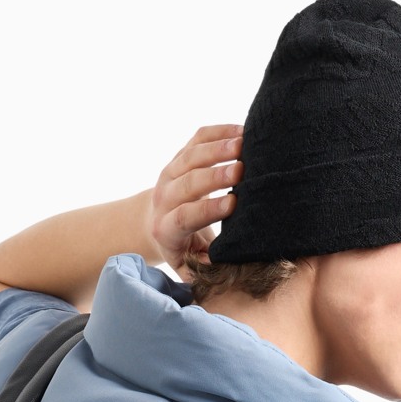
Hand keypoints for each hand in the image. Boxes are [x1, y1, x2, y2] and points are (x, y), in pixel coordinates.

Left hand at [144, 124, 244, 278]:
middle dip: (215, 175)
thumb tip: (222, 267)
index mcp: (166, 228)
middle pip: (188, 182)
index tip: (233, 203)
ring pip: (191, 155)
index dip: (208, 209)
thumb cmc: (182, 249)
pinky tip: (242, 131)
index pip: (186, 216)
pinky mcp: (180, 154)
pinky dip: (219, 132)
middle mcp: (164, 197)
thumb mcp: (188, 266)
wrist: (156, 223)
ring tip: (244, 143)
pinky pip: (198, 138)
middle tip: (241, 169)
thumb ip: (203, 270)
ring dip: (218, 148)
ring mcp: (170, 172)